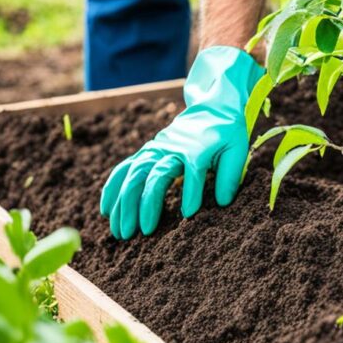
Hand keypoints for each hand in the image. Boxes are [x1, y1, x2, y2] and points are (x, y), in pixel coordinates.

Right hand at [100, 46, 263, 238]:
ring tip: (120, 232)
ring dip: (124, 203)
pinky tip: (106, 211)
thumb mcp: (237, 150)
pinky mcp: (146, 152)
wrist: (211, 109)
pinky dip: (112, 189)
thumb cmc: (226, 134)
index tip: (188, 215)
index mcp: (197, 148)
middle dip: (144, 204)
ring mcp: (154, 149)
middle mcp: (171, 148)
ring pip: (133, 175)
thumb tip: (222, 203)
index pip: (193, 171)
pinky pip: (123, 170)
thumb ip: (230, 175)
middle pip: (153, 175)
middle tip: (140, 233)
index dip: (190, 193)